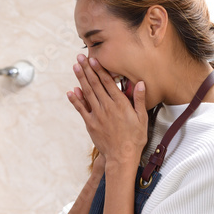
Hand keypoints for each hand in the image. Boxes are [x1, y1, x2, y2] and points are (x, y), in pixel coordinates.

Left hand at [68, 55, 146, 169]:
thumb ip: (139, 100)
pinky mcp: (90, 124)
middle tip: (80, 57)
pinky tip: (71, 91)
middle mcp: (107, 107)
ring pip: (87, 93)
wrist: (122, 156)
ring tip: (75, 67)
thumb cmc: (134, 138)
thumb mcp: (142, 118)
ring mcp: (97, 115)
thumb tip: (140, 84)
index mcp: (120, 104)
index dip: (100, 70)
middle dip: (87, 69)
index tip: (94, 59)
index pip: (108, 82)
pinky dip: (75, 100)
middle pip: (95, 84)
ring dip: (80, 79)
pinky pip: (81, 109)